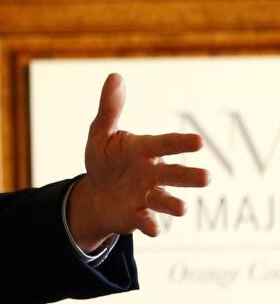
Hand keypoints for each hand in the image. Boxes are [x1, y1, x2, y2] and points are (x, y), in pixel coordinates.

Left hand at [67, 73, 211, 249]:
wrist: (97, 194)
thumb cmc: (105, 159)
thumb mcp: (101, 133)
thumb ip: (109, 108)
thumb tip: (115, 76)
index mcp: (144, 150)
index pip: (164, 144)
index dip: (179, 143)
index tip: (198, 142)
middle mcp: (152, 173)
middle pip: (174, 174)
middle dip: (188, 176)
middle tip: (206, 178)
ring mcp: (147, 195)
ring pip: (165, 200)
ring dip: (174, 204)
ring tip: (181, 208)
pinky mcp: (138, 215)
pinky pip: (147, 221)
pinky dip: (150, 224)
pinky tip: (152, 227)